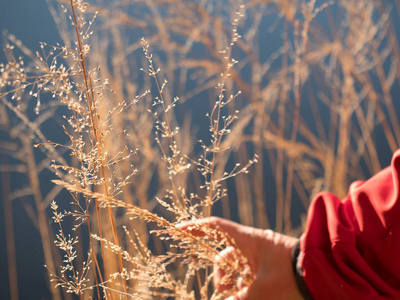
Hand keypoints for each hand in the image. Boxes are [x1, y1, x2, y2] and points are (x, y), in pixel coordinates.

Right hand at [178, 217, 302, 299]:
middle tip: (226, 293)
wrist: (326, 276)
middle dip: (221, 277)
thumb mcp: (263, 292)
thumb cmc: (294, 278)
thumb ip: (239, 299)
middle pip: (224, 257)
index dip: (196, 227)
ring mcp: (260, 257)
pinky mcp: (268, 267)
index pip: (216, 227)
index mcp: (249, 240)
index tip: (178, 231)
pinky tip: (246, 294)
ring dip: (234, 286)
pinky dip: (244, 287)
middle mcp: (253, 245)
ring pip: (236, 270)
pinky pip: (248, 275)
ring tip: (240, 296)